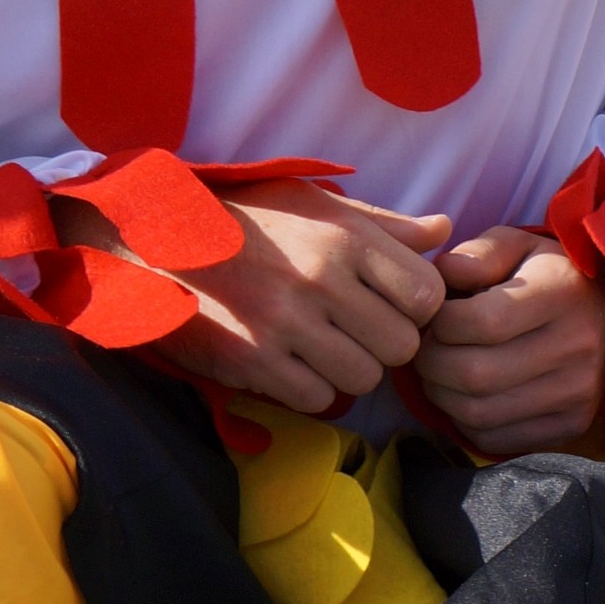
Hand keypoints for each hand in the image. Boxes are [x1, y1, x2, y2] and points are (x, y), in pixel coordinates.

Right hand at [145, 180, 449, 411]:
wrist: (159, 242)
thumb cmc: (249, 219)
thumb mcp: (318, 204)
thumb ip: (385, 224)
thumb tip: (445, 230)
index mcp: (345, 238)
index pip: (427, 294)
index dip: (419, 307)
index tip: (396, 305)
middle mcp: (321, 280)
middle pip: (402, 346)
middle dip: (387, 344)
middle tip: (360, 331)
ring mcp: (286, 325)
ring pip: (363, 378)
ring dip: (351, 370)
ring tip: (326, 347)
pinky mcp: (253, 362)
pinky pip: (318, 399)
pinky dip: (312, 389)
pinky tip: (294, 362)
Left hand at [410, 226, 604, 456]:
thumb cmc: (553, 275)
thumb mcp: (520, 246)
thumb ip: (479, 254)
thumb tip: (442, 275)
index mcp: (562, 292)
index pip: (482, 322)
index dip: (441, 322)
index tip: (436, 315)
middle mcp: (576, 347)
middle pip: (475, 375)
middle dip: (432, 363)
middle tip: (427, 348)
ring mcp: (576, 394)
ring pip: (479, 414)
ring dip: (442, 395)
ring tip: (442, 370)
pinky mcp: (569, 427)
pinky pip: (495, 438)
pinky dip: (466, 421)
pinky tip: (467, 395)